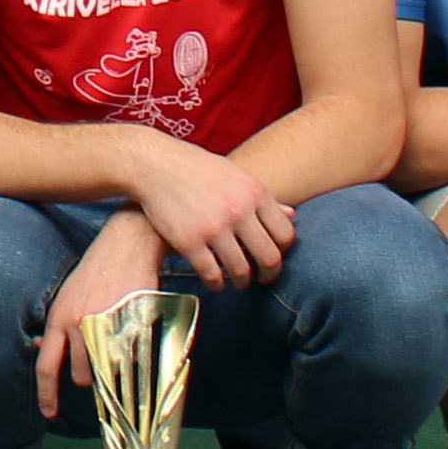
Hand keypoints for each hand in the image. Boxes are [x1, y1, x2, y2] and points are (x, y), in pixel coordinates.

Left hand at [33, 211, 169, 419]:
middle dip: (90, 376)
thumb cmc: (97, 271)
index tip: (49, 413)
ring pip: (107, 369)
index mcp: (59, 318)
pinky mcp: (130, 323)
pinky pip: (131, 355)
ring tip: (118, 343)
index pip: (46, 366)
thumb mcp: (68, 296)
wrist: (127, 244)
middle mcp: (78, 324)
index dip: (47, 394)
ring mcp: (105, 325)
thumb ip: (59, 326)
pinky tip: (135, 336)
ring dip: (112, 366)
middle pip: (82, 374)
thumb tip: (41, 349)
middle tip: (101, 360)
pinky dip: (133, 354)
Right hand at [125, 137, 294, 284]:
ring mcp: (214, 228)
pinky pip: (212, 274)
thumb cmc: (197, 169)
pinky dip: (216, 283)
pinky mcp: (189, 241)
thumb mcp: (236, 175)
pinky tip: (215, 281)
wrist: (154, 165)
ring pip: (241, 270)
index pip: (286, 234)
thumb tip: (293, 215)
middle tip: (262, 278)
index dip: (284, 251)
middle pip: (269, 257)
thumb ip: (263, 198)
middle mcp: (238, 211)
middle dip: (269, 274)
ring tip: (237, 282)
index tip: (274, 256)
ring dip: (242, 282)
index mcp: (255, 193)